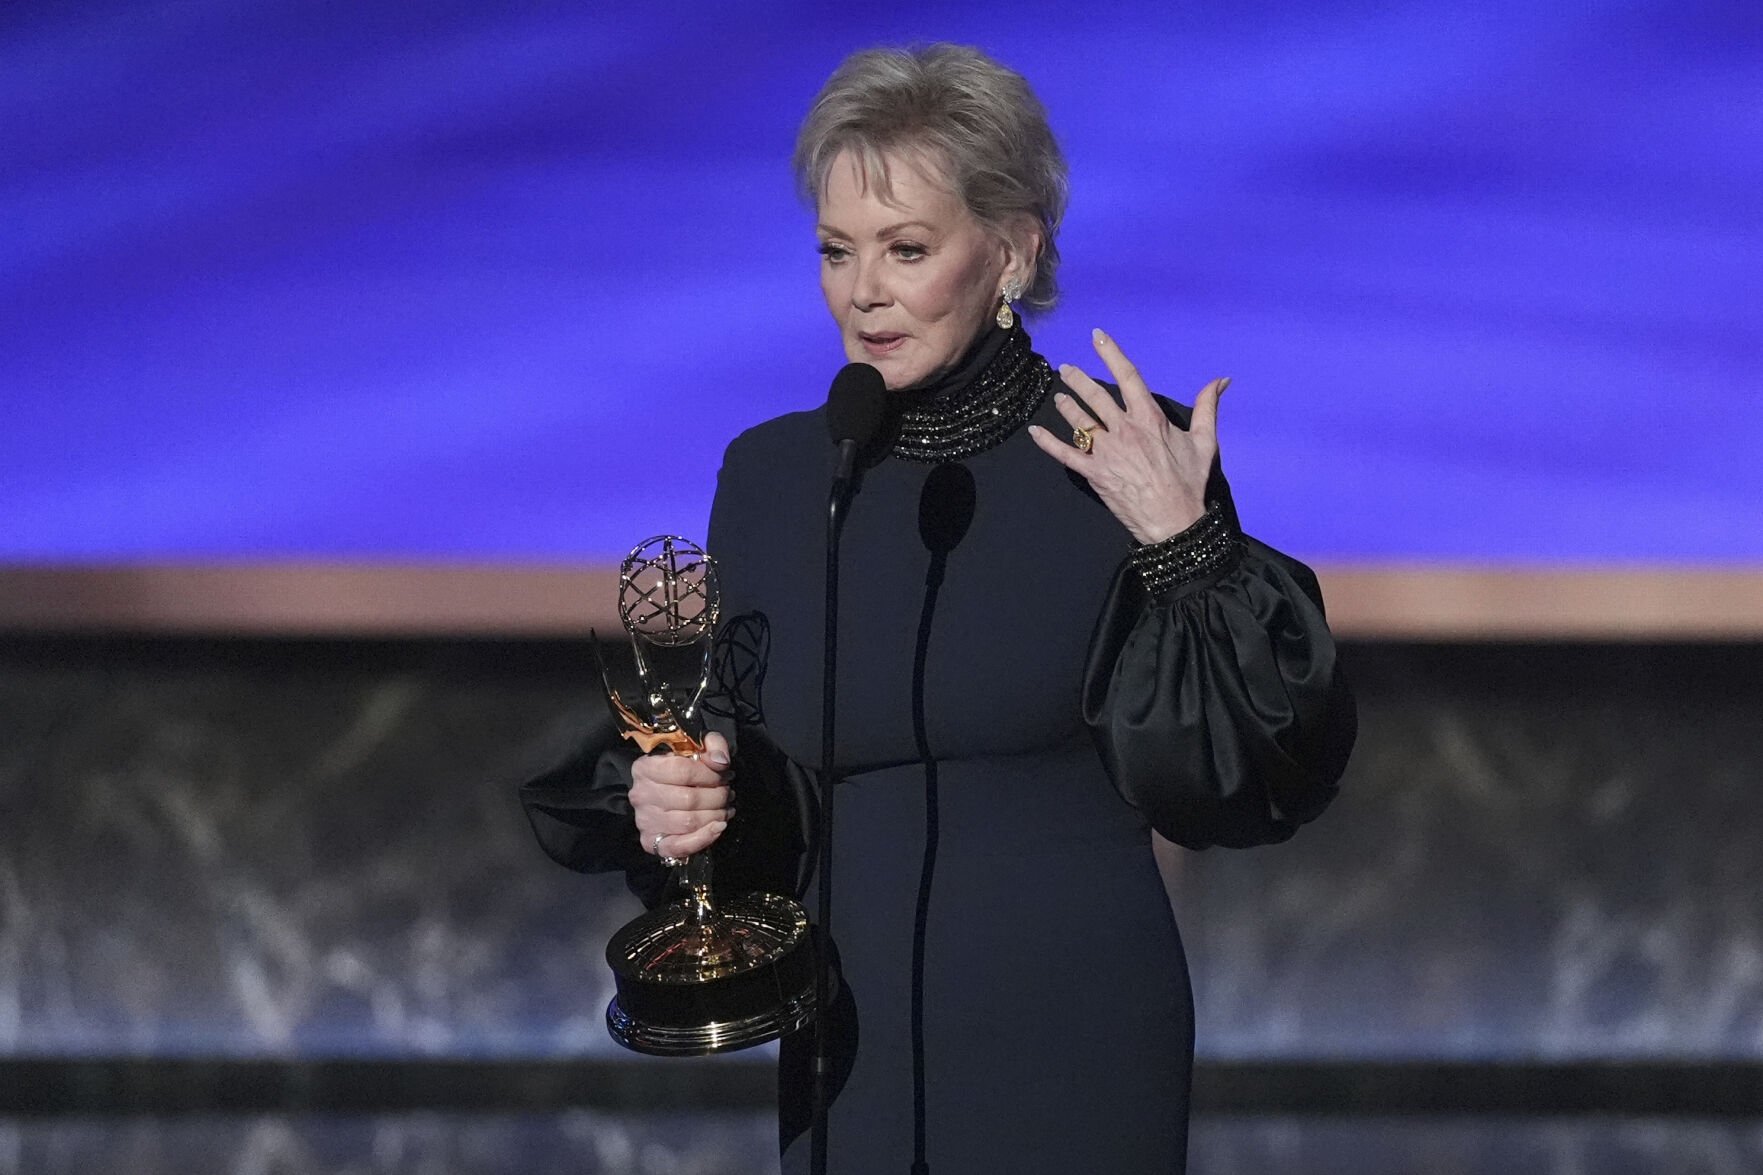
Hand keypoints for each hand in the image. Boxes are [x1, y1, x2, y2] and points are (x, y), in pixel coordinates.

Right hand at [631, 730, 733, 859]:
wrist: (662, 792)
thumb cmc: (681, 768)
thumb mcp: (696, 747)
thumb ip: (713, 744)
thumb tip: (721, 761)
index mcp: (645, 767)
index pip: (683, 771)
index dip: (710, 774)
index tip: (725, 774)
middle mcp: (641, 794)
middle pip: (689, 799)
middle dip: (718, 796)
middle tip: (728, 793)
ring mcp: (644, 820)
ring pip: (689, 822)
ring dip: (716, 816)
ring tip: (725, 808)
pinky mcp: (651, 842)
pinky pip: (679, 846)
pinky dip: (703, 839)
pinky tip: (718, 827)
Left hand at [1028, 328, 1227, 544]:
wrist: (1174, 521)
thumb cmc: (1189, 482)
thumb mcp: (1204, 441)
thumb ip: (1207, 407)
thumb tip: (1221, 380)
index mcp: (1148, 418)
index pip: (1128, 376)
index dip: (1111, 353)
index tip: (1097, 337)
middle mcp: (1124, 430)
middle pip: (1095, 396)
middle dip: (1077, 379)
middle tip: (1064, 369)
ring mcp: (1106, 452)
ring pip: (1079, 421)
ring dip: (1066, 406)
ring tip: (1058, 396)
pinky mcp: (1094, 473)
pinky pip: (1065, 455)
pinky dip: (1047, 443)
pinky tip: (1034, 432)